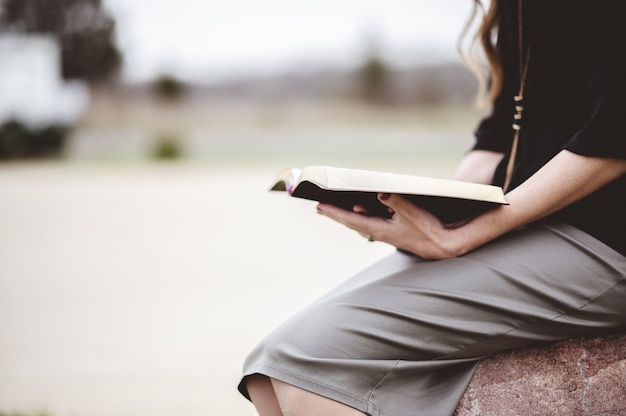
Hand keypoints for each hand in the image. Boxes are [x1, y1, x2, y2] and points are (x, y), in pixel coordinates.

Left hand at [317, 193, 460, 259]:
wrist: (445, 245)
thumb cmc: (429, 230)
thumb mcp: (413, 213)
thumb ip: (396, 201)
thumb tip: (381, 192)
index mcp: (381, 229)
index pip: (352, 220)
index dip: (334, 213)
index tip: (319, 207)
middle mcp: (380, 232)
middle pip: (353, 222)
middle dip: (336, 214)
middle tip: (320, 207)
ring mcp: (387, 233)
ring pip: (362, 223)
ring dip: (349, 215)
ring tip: (335, 208)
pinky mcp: (395, 231)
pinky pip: (373, 222)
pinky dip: (364, 215)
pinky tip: (361, 208)